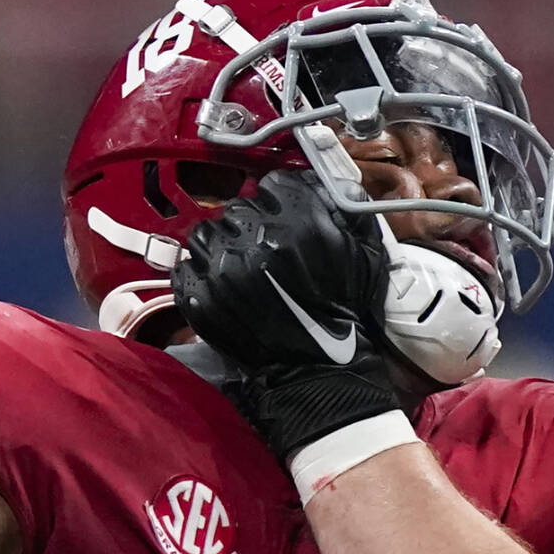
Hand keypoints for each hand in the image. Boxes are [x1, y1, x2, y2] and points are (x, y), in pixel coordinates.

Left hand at [172, 169, 399, 458]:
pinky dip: (201, 276)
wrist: (318, 369)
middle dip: (252, 226)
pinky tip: (224, 289)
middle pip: (238, 208)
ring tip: (241, 270)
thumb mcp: (367, 256)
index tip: (285, 220)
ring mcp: (222, 267)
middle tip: (266, 252)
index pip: (274, 184)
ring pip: (205, 233)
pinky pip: (186, 268)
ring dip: (221, 247)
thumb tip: (338, 184)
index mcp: (299, 220)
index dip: (281, 202)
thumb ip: (353, 213)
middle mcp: (256, 236)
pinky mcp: (200, 295)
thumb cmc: (344, 311)